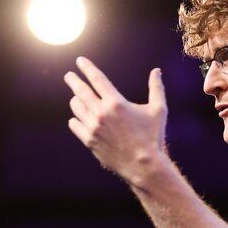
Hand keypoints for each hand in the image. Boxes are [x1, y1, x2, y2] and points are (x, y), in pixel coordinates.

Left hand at [65, 57, 166, 182]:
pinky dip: (75, 119)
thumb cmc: (153, 137)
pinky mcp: (89, 141)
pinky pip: (75, 125)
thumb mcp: (158, 110)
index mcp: (116, 103)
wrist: (144, 166)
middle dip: (73, 80)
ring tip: (77, 98)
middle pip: (80, 90)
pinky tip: (77, 118)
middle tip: (69, 76)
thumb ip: (156, 88)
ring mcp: (93, 128)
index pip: (97, 79)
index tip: (80, 61)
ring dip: (76, 100)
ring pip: (76, 107)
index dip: (87, 68)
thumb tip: (156, 71)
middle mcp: (101, 113)